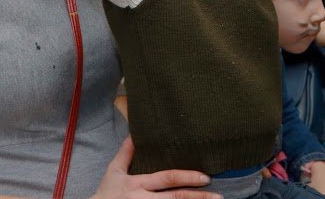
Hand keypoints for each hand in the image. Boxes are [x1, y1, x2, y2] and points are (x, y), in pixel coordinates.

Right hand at [92, 137, 220, 198]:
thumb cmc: (106, 192)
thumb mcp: (113, 171)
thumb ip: (126, 152)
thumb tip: (135, 132)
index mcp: (137, 183)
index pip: (166, 178)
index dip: (186, 177)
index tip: (205, 177)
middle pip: (175, 198)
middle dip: (197, 198)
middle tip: (217, 196)